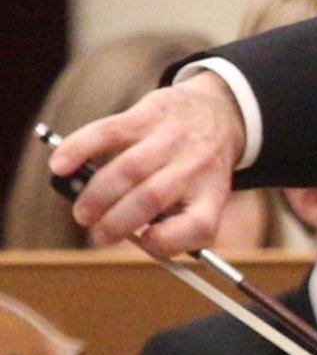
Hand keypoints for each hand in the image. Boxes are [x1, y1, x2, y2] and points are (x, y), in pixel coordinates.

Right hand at [51, 74, 245, 253]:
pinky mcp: (148, 114)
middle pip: (150, 199)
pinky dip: (79, 150)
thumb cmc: (197, 167)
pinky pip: (108, 132)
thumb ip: (174, 219)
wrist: (218, 113)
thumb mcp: (204, 195)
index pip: (199, 225)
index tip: (145, 242)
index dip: (168, 240)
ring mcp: (172, 138)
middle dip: (114, 223)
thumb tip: (129, 237)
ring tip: (83, 213)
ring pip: (127, 170)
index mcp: (213, 193)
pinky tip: (61, 166)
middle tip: (96, 234)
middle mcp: (196, 165)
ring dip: (96, 196)